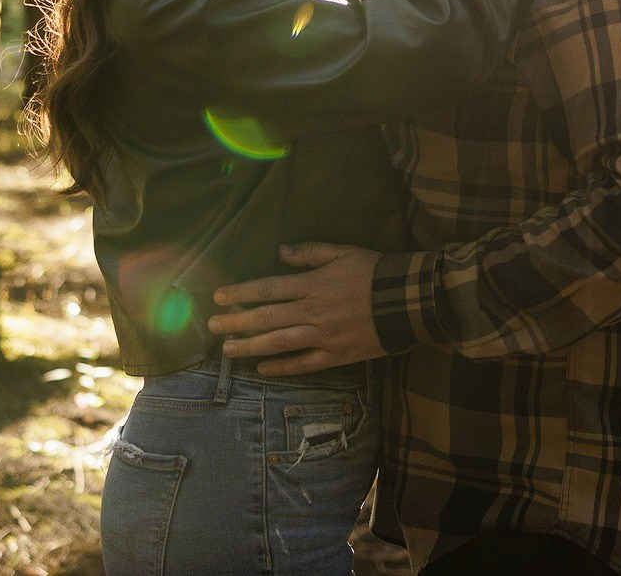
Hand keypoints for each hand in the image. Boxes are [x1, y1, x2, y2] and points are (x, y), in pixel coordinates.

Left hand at [206, 244, 384, 375]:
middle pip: (267, 318)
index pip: (268, 289)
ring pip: (279, 344)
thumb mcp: (343, 252)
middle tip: (212, 325)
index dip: (241, 292)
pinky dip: (282, 368)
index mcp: (313, 284)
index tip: (219, 296)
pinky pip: (304, 364)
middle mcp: (313, 312)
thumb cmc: (374, 272)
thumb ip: (309, 252)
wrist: (408, 301)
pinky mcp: (336, 356)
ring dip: (250, 346)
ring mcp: (323, 337)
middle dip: (236, 322)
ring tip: (227, 349)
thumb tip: (279, 251)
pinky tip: (262, 369)